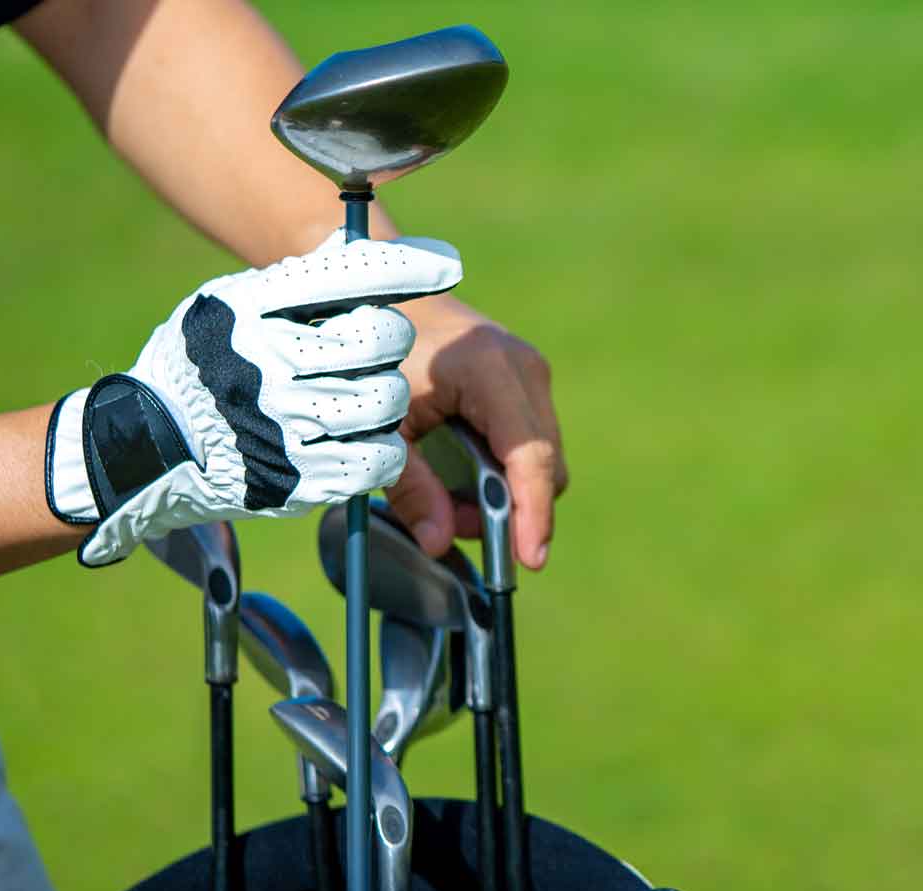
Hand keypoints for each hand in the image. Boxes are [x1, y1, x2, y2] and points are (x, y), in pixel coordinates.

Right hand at [45, 232, 461, 565]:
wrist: (151, 446)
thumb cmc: (209, 364)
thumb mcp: (234, 305)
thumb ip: (297, 284)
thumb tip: (376, 253)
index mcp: (250, 308)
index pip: (345, 275)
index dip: (405, 266)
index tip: (447, 263)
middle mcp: (265, 362)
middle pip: (381, 338)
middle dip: (390, 340)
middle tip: (374, 349)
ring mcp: (281, 423)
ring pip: (387, 399)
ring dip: (386, 397)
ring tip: (357, 396)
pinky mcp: (297, 479)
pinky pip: (380, 458)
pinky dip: (382, 449)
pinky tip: (358, 438)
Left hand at [383, 296, 565, 570]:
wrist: (387, 299)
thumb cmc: (376, 356)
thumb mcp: (382, 426)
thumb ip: (411, 487)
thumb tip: (439, 543)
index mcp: (490, 370)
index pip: (530, 455)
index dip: (533, 512)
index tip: (530, 559)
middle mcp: (525, 369)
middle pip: (547, 464)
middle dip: (514, 510)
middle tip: (457, 527)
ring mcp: (532, 373)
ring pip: (545, 458)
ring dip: (509, 494)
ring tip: (453, 501)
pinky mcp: (528, 383)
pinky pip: (534, 443)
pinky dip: (506, 472)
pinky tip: (465, 475)